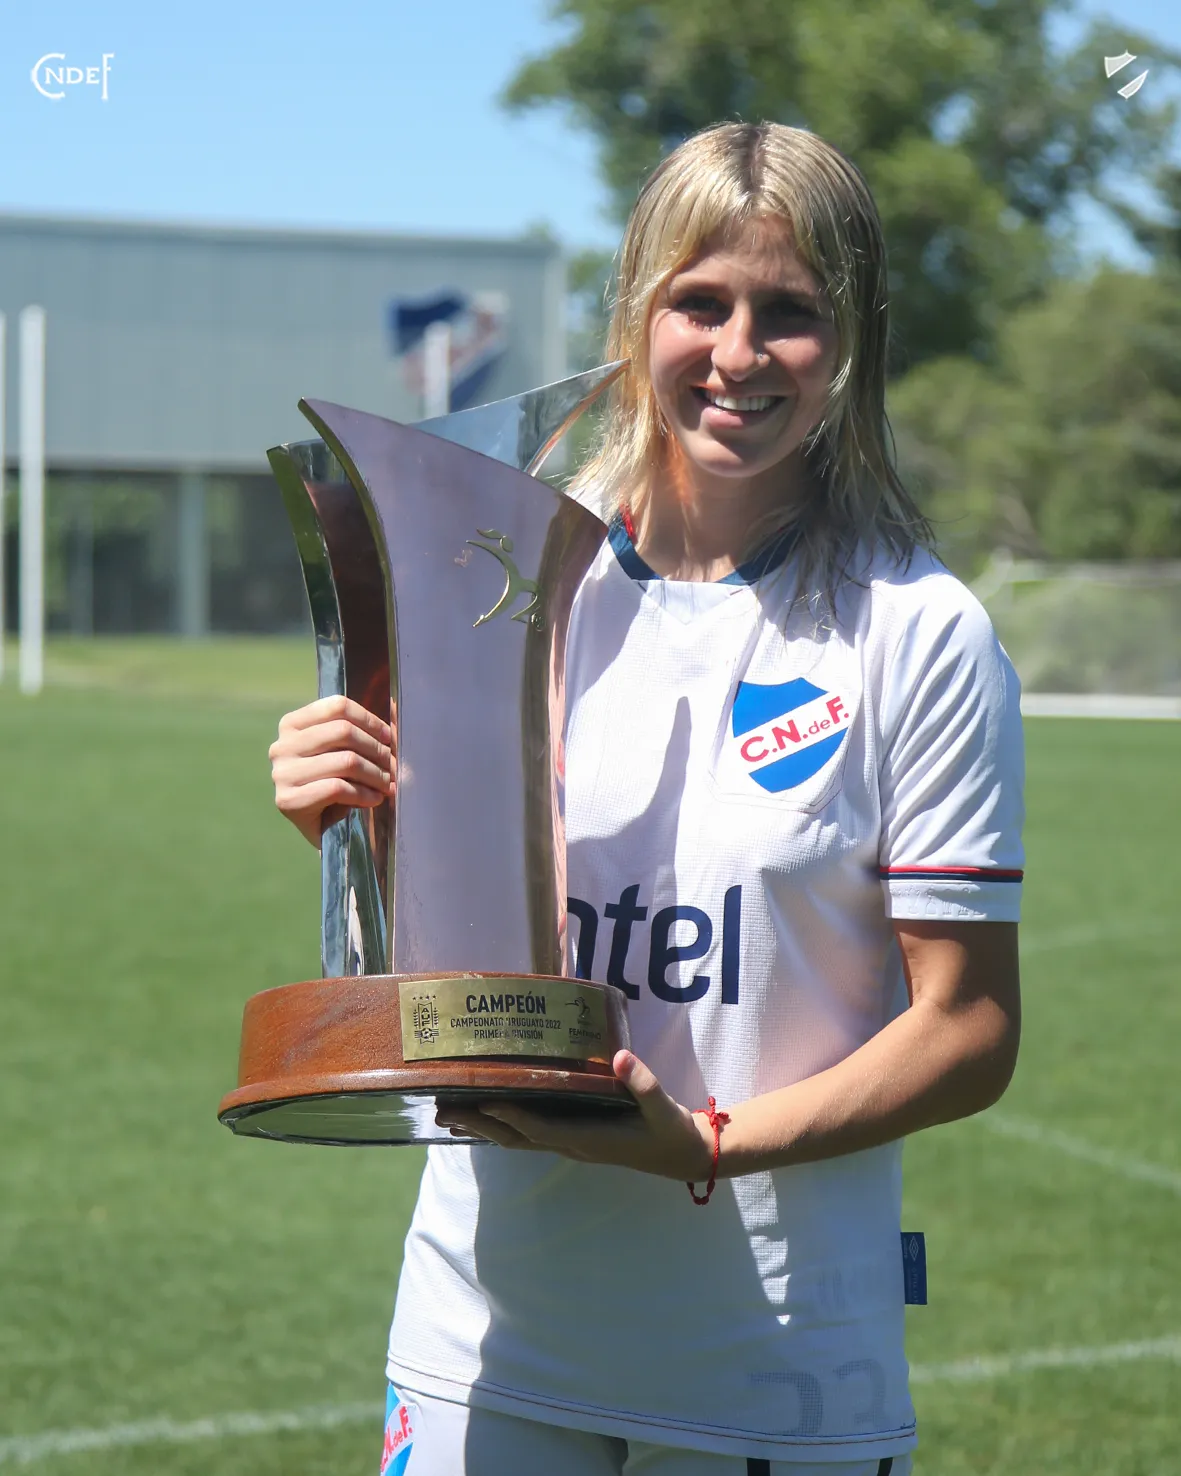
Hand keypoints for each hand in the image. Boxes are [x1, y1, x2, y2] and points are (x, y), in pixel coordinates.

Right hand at [269, 695, 392, 848]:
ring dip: (376, 774)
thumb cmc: (338, 785)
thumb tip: (395, 705)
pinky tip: (375, 799)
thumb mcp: (347, 751)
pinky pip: (337, 788)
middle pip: (343, 731)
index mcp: (292, 724)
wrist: (324, 833)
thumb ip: (366, 728)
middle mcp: (282, 746)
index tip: (390, 738)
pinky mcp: (288, 801)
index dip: (370, 720)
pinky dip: (364, 794)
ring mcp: (281, 774)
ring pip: (345, 761)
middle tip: (394, 766)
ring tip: (388, 784)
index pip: (338, 706)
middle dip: (377, 750)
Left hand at [435, 1051, 716, 1182]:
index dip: (512, 1116)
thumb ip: (642, 1083)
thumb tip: (620, 1057)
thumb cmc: (671, 1130)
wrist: (682, 1155)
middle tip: (441, 1109)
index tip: (482, 1101)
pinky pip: (528, 1136)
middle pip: (514, 1138)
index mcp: (589, 1138)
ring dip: (482, 1128)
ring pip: (516, 1140)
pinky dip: (501, 1128)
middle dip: (478, 1124)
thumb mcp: (663, 1106)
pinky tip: (484, 1119)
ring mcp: (570, 1145)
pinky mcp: (572, 1140)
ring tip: (447, 1115)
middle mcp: (572, 1145)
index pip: (540, 1128)